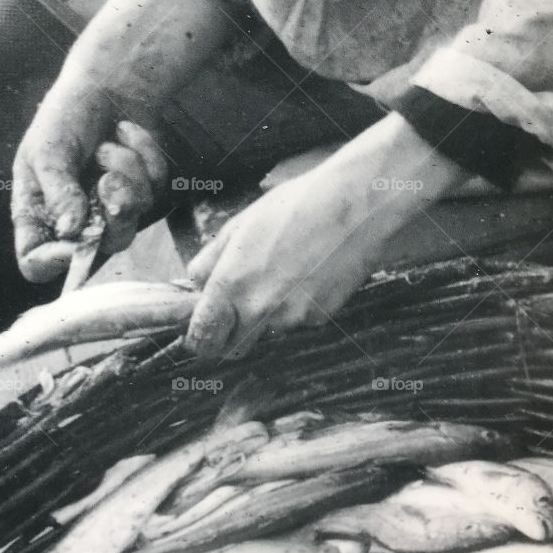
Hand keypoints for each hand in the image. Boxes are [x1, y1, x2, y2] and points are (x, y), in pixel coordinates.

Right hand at [11, 0, 234, 281]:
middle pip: (97, 251)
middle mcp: (75, 220)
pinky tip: (127, 133)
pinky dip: (143, 155)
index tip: (71, 245)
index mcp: (38, 213)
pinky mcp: (143, 191)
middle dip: (110, 213)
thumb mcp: (49, 150)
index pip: (34, 262)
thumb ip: (58, 193)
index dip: (50, 263)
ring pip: (132, 221)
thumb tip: (69, 232)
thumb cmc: (65, 116)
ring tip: (109, 146)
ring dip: (125, 175)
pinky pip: (154, 189)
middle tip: (107, 179)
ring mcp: (111, 208)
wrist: (107, 83)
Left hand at [184, 114, 467, 359]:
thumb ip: (212, 258)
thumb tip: (195, 281)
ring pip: (268, 328)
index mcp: (231, 283)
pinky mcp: (319, 318)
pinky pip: (298, 319)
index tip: (202, 330)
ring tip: (287, 268)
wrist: (357, 208)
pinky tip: (310, 271)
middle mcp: (258, 309)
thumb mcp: (242, 224)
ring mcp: (291, 317)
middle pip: (233, 346)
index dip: (200, 337)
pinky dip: (298, 304)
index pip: (203, 336)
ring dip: (269, 312)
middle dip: (231, 332)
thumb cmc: (297, 206)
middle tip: (237, 306)